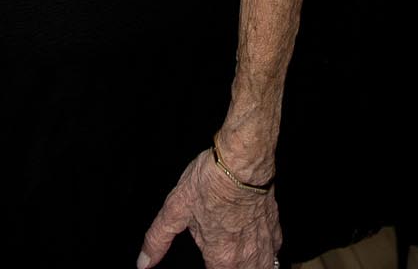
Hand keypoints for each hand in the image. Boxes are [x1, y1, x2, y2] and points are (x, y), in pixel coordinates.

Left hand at [137, 148, 279, 268]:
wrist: (243, 159)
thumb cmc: (211, 181)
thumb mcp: (176, 208)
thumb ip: (158, 239)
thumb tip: (143, 262)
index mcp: (222, 257)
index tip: (207, 263)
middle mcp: (246, 256)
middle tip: (220, 261)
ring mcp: (263, 242)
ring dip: (251, 268)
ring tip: (239, 262)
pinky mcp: (274, 227)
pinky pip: (273, 252)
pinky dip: (266, 254)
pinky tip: (257, 248)